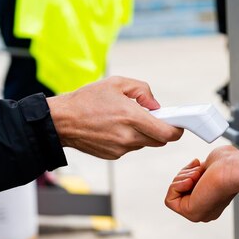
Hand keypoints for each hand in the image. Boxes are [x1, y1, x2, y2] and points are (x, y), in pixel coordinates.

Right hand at [47, 76, 182, 158]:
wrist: (61, 121)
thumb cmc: (86, 100)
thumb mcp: (117, 83)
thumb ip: (143, 91)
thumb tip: (156, 106)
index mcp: (131, 117)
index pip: (166, 133)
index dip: (177, 130)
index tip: (178, 125)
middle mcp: (128, 136)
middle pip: (159, 141)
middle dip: (161, 130)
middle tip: (153, 118)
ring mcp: (120, 148)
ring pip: (144, 144)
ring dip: (143, 134)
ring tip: (127, 120)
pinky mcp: (113, 155)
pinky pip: (130, 148)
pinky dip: (129, 139)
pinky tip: (114, 128)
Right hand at [165, 146, 238, 221]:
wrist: (233, 168)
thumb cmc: (227, 163)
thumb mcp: (209, 164)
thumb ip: (201, 171)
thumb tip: (194, 171)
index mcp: (211, 198)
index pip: (187, 187)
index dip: (188, 173)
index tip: (198, 164)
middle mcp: (205, 208)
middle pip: (179, 191)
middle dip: (184, 174)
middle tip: (198, 170)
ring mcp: (198, 212)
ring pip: (173, 194)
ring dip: (183, 178)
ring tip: (198, 175)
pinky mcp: (191, 213)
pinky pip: (169, 201)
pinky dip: (177, 186)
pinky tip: (191, 181)